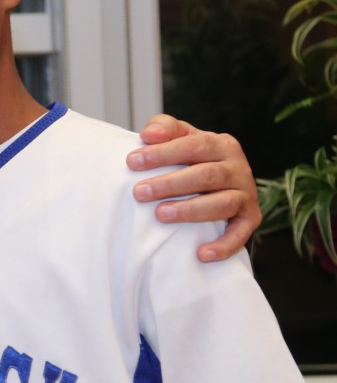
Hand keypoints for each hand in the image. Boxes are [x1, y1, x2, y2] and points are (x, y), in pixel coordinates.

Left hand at [127, 115, 257, 261]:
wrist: (216, 182)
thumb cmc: (189, 157)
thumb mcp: (179, 137)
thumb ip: (164, 128)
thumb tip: (148, 135)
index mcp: (221, 144)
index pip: (193, 145)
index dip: (163, 153)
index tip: (132, 162)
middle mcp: (238, 168)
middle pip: (207, 175)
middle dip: (171, 184)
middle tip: (139, 192)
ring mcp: (246, 194)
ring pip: (222, 203)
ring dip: (191, 210)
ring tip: (161, 214)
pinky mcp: (250, 218)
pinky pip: (240, 234)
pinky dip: (223, 245)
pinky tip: (200, 254)